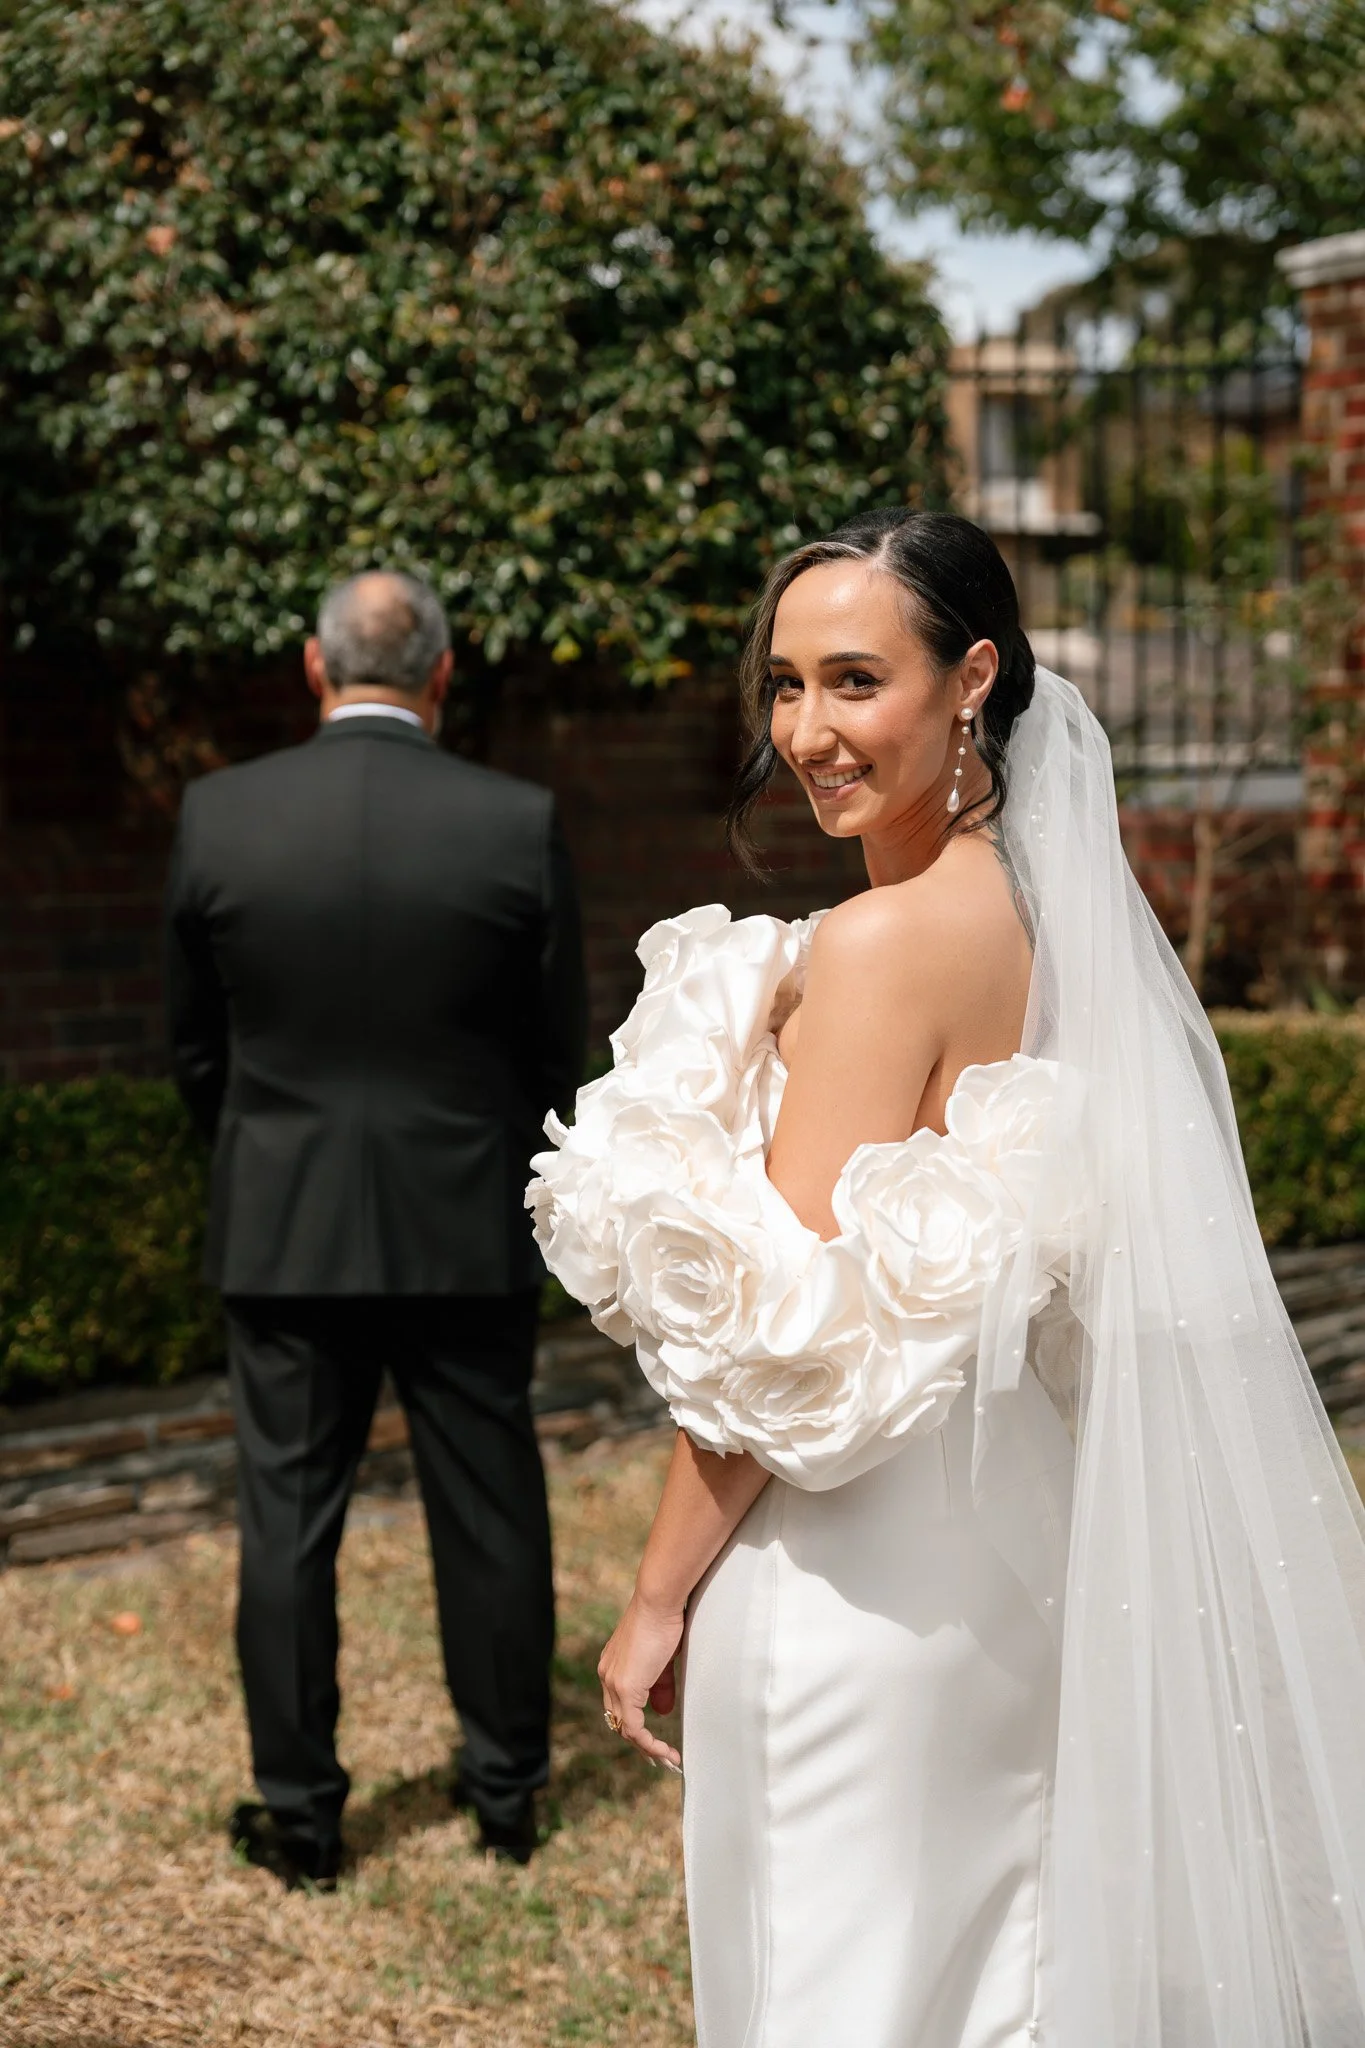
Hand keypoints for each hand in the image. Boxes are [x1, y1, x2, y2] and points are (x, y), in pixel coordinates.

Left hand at [598, 1589, 684, 1770]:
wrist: (659, 1601)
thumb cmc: (664, 1620)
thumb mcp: (663, 1659)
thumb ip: (660, 1686)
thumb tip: (662, 1711)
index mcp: (612, 1665)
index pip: (619, 1704)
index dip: (637, 1722)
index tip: (656, 1736)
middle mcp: (607, 1675)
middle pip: (618, 1719)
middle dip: (641, 1741)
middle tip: (661, 1756)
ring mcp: (613, 1682)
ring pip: (624, 1728)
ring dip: (647, 1747)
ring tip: (668, 1759)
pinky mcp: (625, 1688)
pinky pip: (634, 1728)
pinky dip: (649, 1743)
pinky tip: (665, 1751)